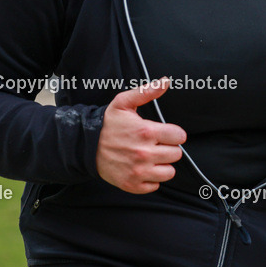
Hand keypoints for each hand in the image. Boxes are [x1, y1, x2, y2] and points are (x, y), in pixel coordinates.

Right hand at [96, 78, 186, 193]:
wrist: (86, 146)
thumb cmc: (108, 124)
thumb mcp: (124, 102)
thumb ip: (147, 91)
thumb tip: (165, 81)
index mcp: (146, 132)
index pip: (179, 137)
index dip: (174, 133)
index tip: (165, 133)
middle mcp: (144, 153)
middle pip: (176, 154)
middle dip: (169, 148)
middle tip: (156, 144)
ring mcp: (139, 171)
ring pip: (170, 172)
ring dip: (163, 164)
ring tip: (151, 156)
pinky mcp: (133, 185)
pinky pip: (156, 185)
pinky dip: (152, 178)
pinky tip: (143, 168)